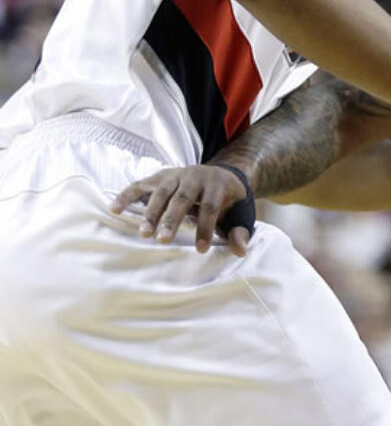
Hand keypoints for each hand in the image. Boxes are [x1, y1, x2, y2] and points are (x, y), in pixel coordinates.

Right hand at [109, 163, 253, 255]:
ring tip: (143, 233)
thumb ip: (240, 232)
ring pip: (160, 192)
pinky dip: (127, 196)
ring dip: (151, 213)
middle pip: (181, 198)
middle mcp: (194, 176)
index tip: (200, 249)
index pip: (209, 207)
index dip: (205, 228)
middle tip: (162, 240)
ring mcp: (174, 175)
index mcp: (216, 184)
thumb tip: (240, 251)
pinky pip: (140, 185)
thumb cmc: (230, 201)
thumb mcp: (241, 214)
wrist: (222, 174)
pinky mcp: (159, 177)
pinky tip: (114, 209)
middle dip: (172, 220)